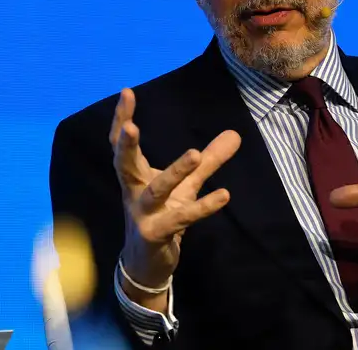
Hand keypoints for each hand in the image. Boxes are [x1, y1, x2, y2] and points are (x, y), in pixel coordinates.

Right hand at [109, 88, 240, 297]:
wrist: (148, 264)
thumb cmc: (164, 216)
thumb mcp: (187, 186)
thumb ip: (209, 160)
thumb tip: (235, 134)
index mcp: (137, 176)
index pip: (122, 145)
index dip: (122, 119)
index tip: (127, 92)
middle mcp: (135, 192)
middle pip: (125, 166)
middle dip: (126, 146)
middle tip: (131, 126)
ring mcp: (144, 215)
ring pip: (157, 191)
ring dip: (174, 172)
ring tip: (194, 154)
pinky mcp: (158, 235)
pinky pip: (182, 218)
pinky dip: (203, 207)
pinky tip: (224, 195)